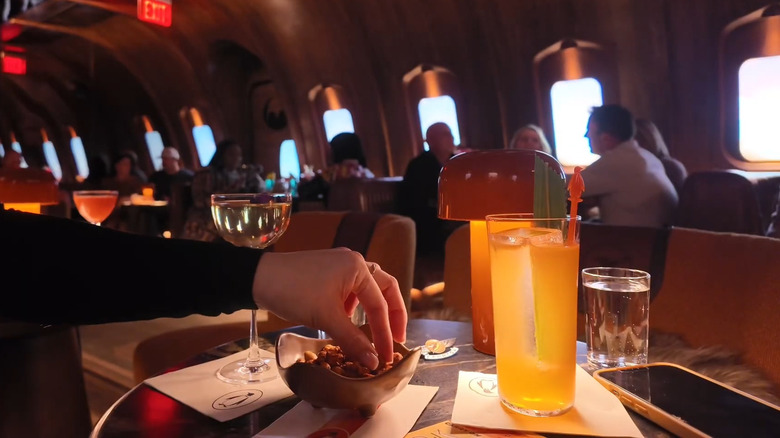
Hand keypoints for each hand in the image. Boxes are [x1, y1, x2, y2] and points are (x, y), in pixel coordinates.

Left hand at [252, 248, 406, 369]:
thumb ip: (353, 340)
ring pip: (368, 288)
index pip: (380, 304)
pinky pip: (351, 289)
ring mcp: (340, 264)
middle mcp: (354, 262)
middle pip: (384, 288)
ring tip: (374, 331)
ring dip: (374, 309)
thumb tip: (373, 361)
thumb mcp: (326, 318)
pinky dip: (355, 306)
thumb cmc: (293, 291)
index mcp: (358, 268)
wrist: (258, 278)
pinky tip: (348, 321)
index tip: (386, 356)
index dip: (385, 333)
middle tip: (396, 338)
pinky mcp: (327, 271)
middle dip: (392, 314)